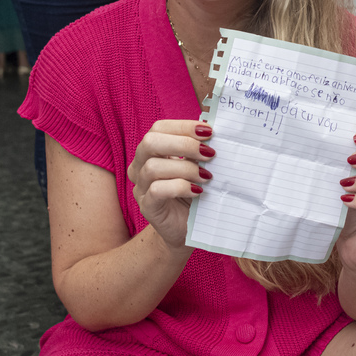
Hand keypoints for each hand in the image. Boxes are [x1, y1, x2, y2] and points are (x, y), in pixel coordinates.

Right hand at [126, 120, 212, 249]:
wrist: (186, 229)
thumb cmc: (193, 194)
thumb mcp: (196, 168)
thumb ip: (199, 151)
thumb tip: (214, 135)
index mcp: (151, 152)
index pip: (159, 128)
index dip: (183, 126)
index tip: (209, 131)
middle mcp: (140, 166)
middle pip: (150, 142)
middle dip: (183, 143)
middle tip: (209, 153)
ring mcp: (141, 187)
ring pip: (153, 167)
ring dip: (185, 168)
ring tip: (206, 176)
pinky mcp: (147, 207)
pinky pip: (157, 190)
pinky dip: (180, 187)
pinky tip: (198, 191)